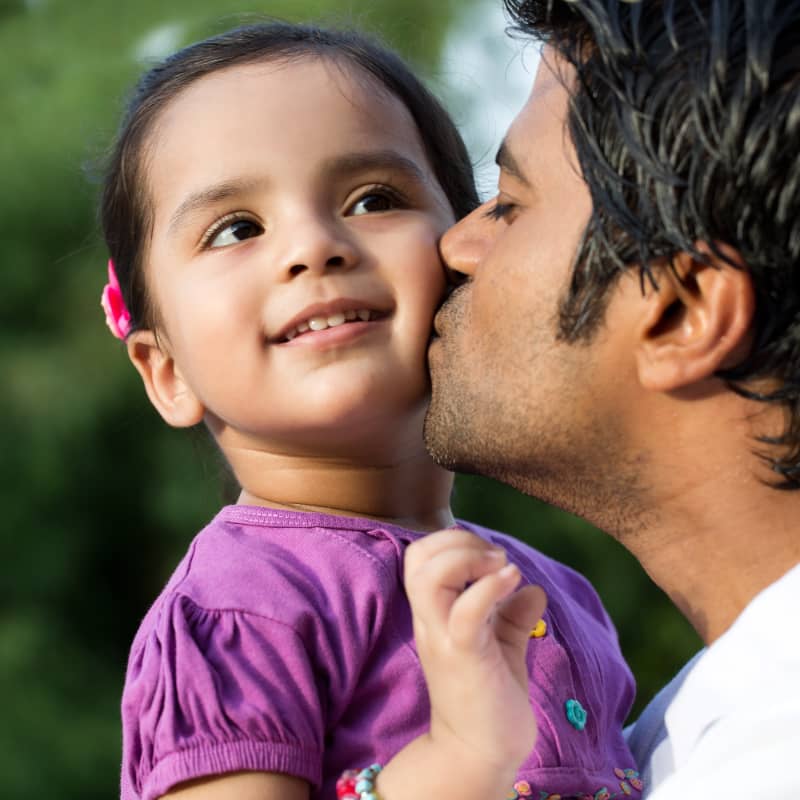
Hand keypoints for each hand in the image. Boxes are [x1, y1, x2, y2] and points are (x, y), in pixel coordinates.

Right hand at [404, 529, 546, 777]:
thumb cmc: (489, 698)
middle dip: (460, 540)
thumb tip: (534, 589)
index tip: (490, 556)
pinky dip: (490, 587)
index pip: (421, 555)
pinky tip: (514, 582)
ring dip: (469, 559)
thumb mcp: (502, 646)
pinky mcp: (463, 657)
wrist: (482, 755)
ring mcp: (443, 638)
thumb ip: (512, 615)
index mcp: (434, 613)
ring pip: (431, 577)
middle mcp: (430, 620)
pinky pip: (465, 612)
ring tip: (502, 568)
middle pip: (419, 557)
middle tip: (496, 558)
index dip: (453, 540)